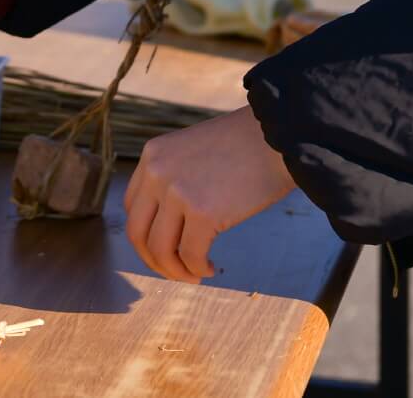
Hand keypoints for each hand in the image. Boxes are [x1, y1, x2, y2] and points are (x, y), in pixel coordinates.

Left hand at [123, 106, 297, 282]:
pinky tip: (211, 268)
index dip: (145, 235)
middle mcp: (157, 173)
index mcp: (152, 156)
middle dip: (154, 260)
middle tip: (175, 271)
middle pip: (137, 232)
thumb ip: (175, 177)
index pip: (133, 207)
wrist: (279, 137)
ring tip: (195, 274)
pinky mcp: (204, 213)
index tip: (164, 248)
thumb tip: (170, 222)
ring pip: (160, 249)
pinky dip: (198, 268)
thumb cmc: (246, 145)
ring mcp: (178, 193)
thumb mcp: (193, 150)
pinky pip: (191, 255)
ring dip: (176, 270)